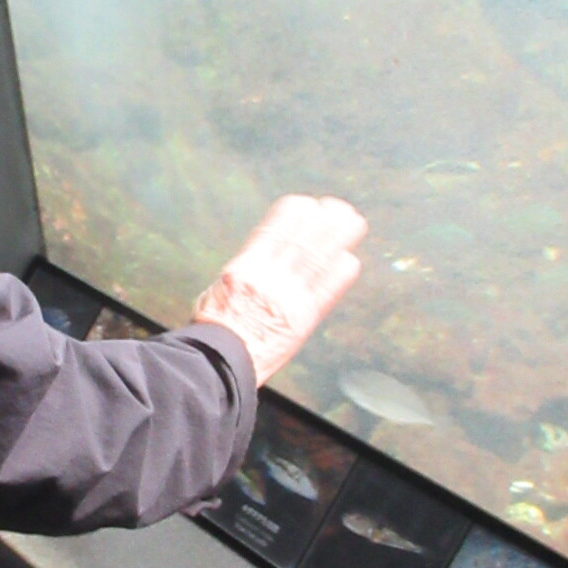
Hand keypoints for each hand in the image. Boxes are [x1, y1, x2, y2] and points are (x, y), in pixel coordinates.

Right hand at [191, 195, 366, 385]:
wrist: (217, 363)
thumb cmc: (214, 332)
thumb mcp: (217, 291)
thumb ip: (241, 275)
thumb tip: (252, 264)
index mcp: (245, 269)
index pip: (274, 231)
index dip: (294, 215)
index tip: (307, 205)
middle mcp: (268, 278)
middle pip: (302, 240)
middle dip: (323, 222)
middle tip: (338, 208)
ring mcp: (287, 297)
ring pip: (318, 259)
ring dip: (339, 239)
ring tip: (353, 224)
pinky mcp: (302, 319)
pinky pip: (326, 291)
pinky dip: (339, 274)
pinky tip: (350, 260)